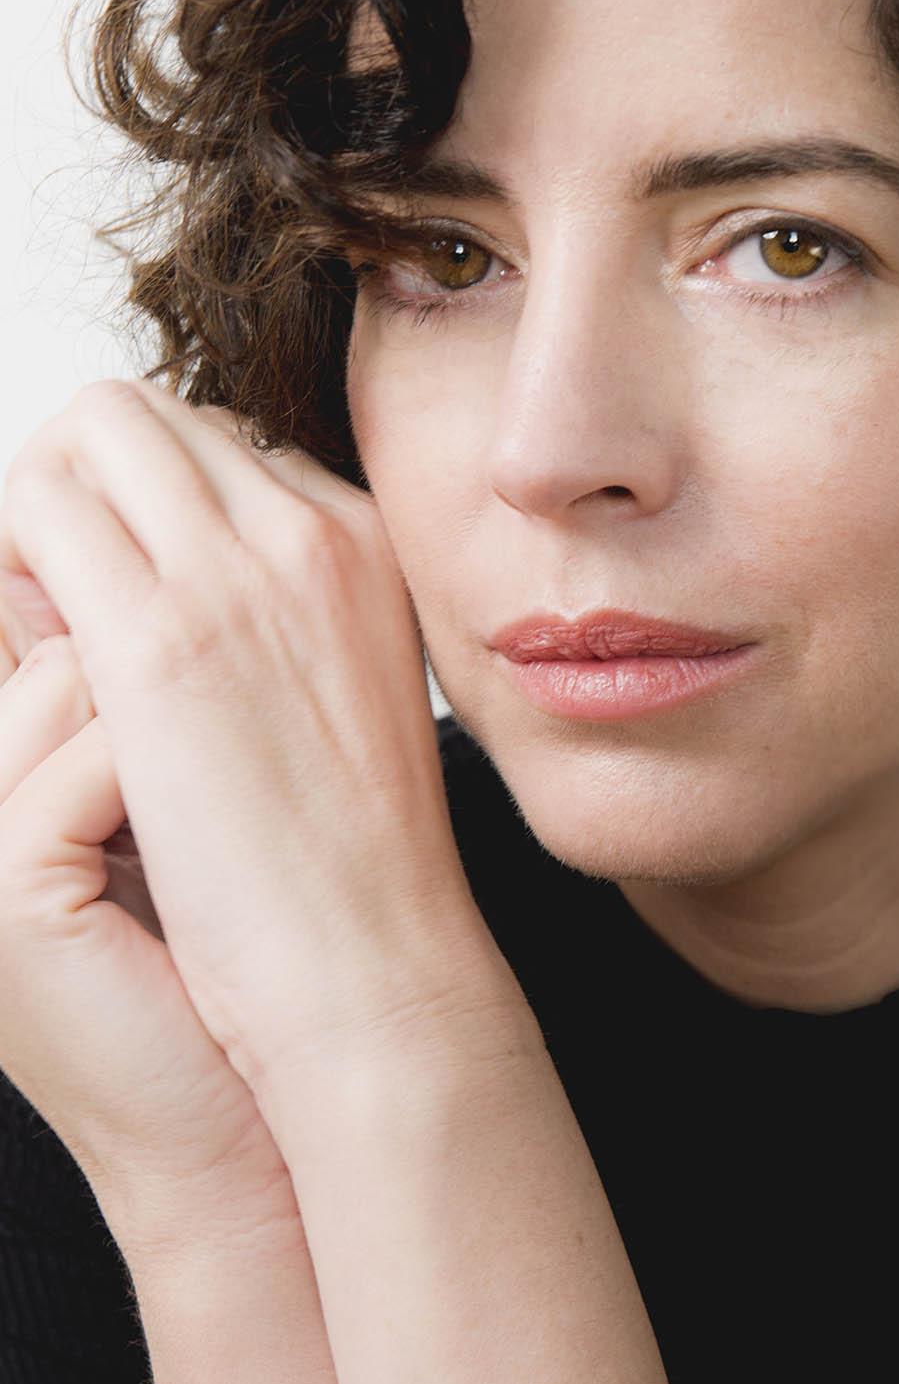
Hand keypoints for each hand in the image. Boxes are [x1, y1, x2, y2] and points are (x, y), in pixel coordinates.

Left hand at [0, 375, 526, 1170]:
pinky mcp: (163, 639)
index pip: (216, 446)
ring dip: (35, 504)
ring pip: (87, 428)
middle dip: (77, 481)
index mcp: (365, 546)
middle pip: (146, 413)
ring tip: (37, 623)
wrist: (376, 970)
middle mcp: (312, 532)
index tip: (111, 594)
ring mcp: (243, 573)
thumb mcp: (340, 706)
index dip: (141, 505)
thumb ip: (266, 625)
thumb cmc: (349, 878)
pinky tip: (27, 650)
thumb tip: (142, 584)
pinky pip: (40, 505)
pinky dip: (10, 551)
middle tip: (52, 594)